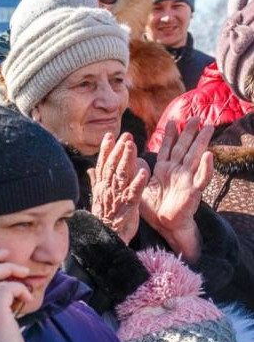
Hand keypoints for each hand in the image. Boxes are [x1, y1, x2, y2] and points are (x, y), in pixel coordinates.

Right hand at [88, 132, 147, 242]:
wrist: (107, 238)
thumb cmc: (105, 217)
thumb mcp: (98, 196)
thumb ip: (96, 180)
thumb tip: (91, 168)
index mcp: (101, 185)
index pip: (103, 164)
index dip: (105, 149)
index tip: (110, 135)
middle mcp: (108, 188)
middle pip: (112, 166)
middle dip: (118, 149)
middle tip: (126, 136)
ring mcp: (117, 197)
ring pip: (122, 175)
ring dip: (127, 160)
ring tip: (132, 146)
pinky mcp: (128, 207)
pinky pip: (133, 193)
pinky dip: (138, 182)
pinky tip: (144, 172)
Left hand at [138, 117, 212, 260]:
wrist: (164, 224)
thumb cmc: (154, 207)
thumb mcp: (141, 186)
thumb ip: (137, 172)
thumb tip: (133, 158)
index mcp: (164, 169)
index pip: (167, 148)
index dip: (170, 135)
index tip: (172, 120)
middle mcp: (176, 171)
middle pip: (183, 147)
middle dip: (189, 132)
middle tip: (195, 117)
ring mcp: (186, 179)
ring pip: (195, 157)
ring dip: (202, 143)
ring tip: (207, 128)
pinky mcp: (192, 191)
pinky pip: (200, 178)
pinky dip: (205, 167)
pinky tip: (209, 155)